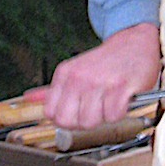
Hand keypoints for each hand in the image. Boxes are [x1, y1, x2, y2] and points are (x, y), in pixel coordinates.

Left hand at [26, 22, 160, 129]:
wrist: (134, 42)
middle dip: (82, 123)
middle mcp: (80, 77)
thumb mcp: (75, 71)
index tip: (78, 113)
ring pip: (91, 122)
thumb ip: (53, 89)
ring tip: (109, 102)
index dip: (66, 119)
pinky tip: (121, 99)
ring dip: (103, 117)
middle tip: (95, 111)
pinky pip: (114, 116)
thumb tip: (29, 98)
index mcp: (65, 74)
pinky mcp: (121, 87)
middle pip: (69, 122)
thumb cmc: (106, 62)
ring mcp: (100, 82)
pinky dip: (120, 112)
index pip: (51, 113)